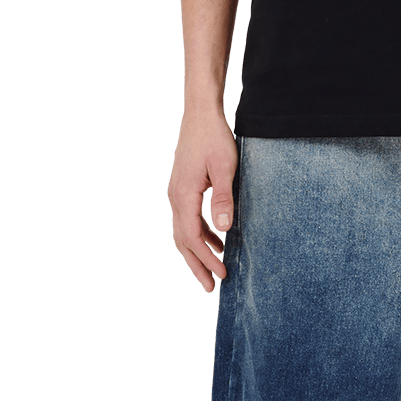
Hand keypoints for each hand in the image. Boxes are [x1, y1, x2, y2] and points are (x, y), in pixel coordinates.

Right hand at [168, 106, 238, 291]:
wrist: (199, 113)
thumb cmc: (214, 137)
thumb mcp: (225, 168)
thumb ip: (224, 199)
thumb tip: (224, 230)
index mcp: (184, 195)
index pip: (193, 238)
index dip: (207, 259)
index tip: (222, 275)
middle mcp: (175, 197)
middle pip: (182, 241)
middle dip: (196, 265)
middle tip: (211, 286)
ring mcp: (176, 192)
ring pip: (182, 231)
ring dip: (197, 251)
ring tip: (213, 269)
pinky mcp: (181, 187)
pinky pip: (187, 218)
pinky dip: (199, 234)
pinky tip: (215, 239)